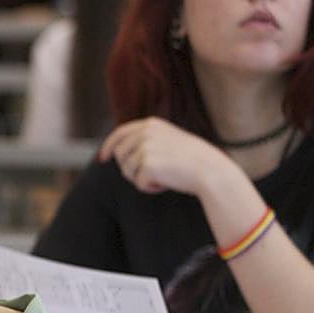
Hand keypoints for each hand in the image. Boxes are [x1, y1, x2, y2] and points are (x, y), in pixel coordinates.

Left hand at [99, 116, 233, 196]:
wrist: (210, 170)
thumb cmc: (192, 160)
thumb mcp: (168, 140)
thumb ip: (146, 141)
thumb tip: (119, 151)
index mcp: (151, 124)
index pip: (120, 133)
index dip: (108, 146)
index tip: (103, 158)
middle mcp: (145, 132)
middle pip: (120, 155)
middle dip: (129, 168)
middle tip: (152, 174)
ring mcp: (145, 147)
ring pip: (127, 171)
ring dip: (142, 179)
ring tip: (164, 176)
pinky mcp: (147, 164)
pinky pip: (138, 183)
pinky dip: (150, 187)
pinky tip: (167, 183)